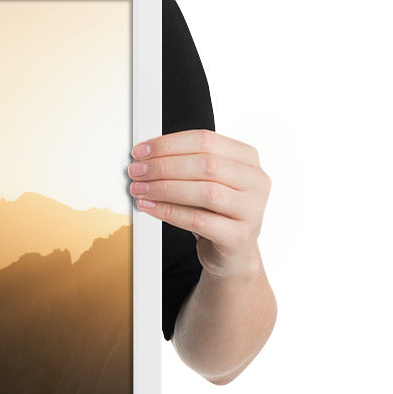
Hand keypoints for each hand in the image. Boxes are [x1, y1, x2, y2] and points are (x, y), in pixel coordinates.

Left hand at [127, 129, 270, 279]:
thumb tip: (145, 157)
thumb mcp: (206, 182)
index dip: (168, 144)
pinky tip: (150, 207)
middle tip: (137, 171)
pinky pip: (199, 221)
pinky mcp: (239, 237)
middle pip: (205, 164)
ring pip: (205, 192)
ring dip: (165, 188)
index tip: (141, 151)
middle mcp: (255, 181)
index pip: (205, 141)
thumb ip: (184, 165)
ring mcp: (252, 210)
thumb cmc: (216, 212)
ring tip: (140, 189)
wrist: (232, 252)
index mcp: (247, 159)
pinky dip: (169, 212)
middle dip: (164, 166)